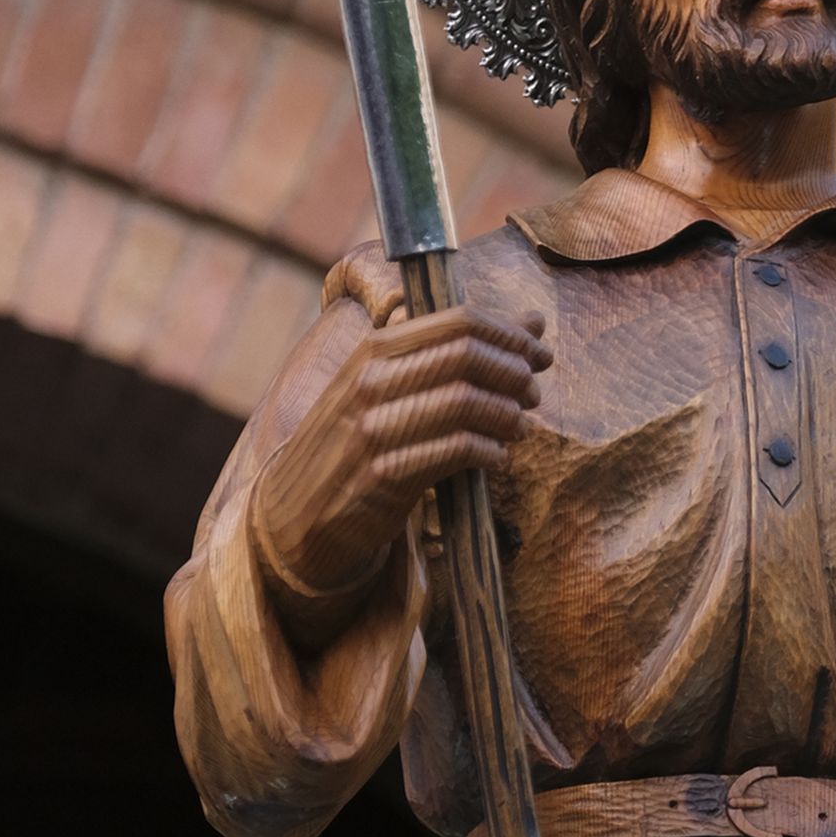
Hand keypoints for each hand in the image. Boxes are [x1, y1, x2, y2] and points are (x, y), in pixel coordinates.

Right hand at [253, 302, 551, 609]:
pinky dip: (488, 452)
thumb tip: (534, 321)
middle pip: (466, 356)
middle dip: (514, 372)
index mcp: (373, 350)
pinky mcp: (382, 476)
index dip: (510, 335)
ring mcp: (372, 429)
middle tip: (534, 394)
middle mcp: (369, 382)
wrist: (295, 514)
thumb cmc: (356, 443)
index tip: (540, 355)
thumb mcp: (391, 387)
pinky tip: (496, 457)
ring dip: (506, 414)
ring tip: (519, 427)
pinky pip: (453, 451)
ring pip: (464, 402)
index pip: (458, 322)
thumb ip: (455, 353)